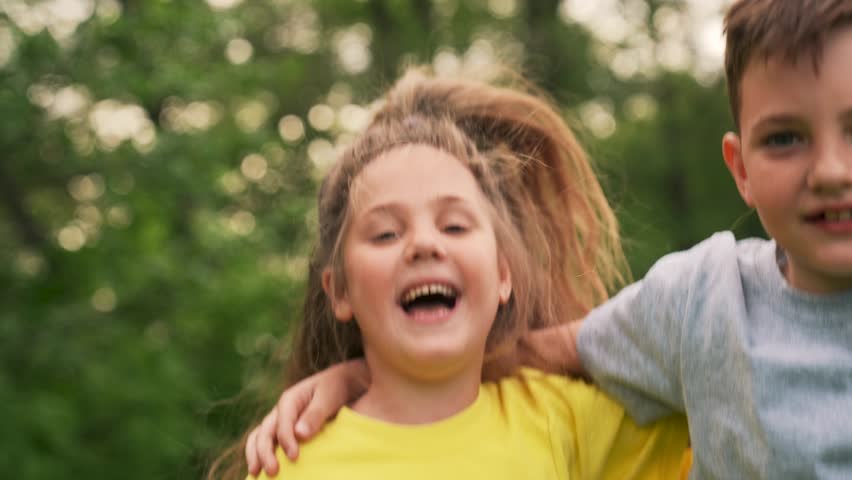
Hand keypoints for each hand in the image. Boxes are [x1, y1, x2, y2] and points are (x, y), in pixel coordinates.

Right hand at [245, 359, 368, 476]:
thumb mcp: (329, 398)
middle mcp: (279, 411)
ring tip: (256, 474)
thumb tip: (300, 435)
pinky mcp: (282, 431)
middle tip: (272, 472)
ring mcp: (278, 421)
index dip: (286, 440)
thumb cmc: (335, 389)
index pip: (283, 422)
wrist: (340, 383)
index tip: (294, 457)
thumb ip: (315, 415)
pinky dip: (260, 455)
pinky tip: (260, 471)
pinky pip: (266, 442)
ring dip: (255, 455)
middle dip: (265, 452)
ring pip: (259, 437)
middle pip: (265, 431)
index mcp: (290, 399)